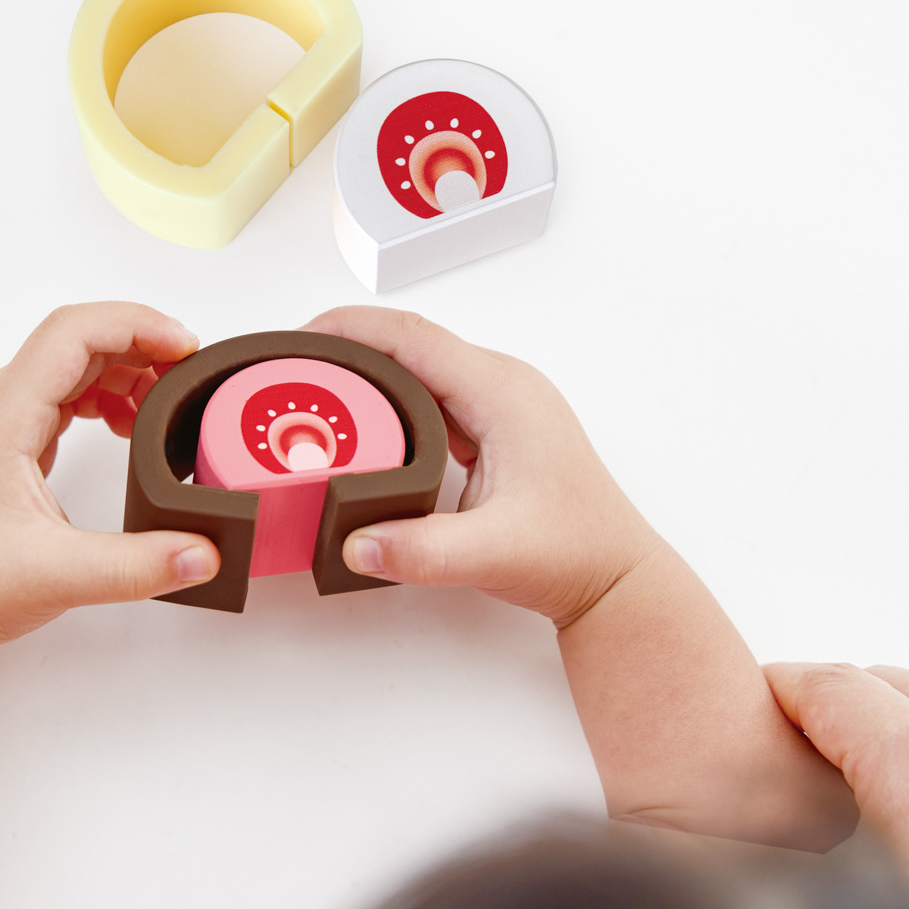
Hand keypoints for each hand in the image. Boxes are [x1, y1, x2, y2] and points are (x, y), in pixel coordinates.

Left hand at [0, 302, 220, 664]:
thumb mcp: (60, 578)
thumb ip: (140, 565)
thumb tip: (205, 552)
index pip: (71, 334)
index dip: (134, 325)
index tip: (183, 345)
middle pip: (75, 339)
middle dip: (139, 345)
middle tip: (188, 374)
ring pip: (67, 363)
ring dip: (123, 370)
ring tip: (163, 406)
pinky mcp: (2, 440)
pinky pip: (58, 391)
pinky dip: (102, 394)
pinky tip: (127, 423)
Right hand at [300, 306, 658, 626]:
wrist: (615, 578)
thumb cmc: (576, 553)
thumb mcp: (493, 552)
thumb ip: (420, 550)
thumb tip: (354, 543)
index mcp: (502, 392)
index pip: (413, 337)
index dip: (352, 329)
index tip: (302, 336)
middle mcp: (503, 386)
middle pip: (411, 345)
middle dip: (349, 351)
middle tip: (294, 372)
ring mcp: (501, 406)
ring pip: (421, 372)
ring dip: (370, 378)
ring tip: (317, 395)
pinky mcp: (496, 430)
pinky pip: (433, 400)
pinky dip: (392, 406)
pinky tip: (364, 431)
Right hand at [765, 662, 908, 908]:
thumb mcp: (838, 904)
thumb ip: (780, 845)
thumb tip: (709, 853)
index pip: (826, 685)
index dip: (777, 693)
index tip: (758, 708)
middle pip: (884, 682)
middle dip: (836, 712)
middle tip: (803, 757)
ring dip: (899, 732)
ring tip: (872, 794)